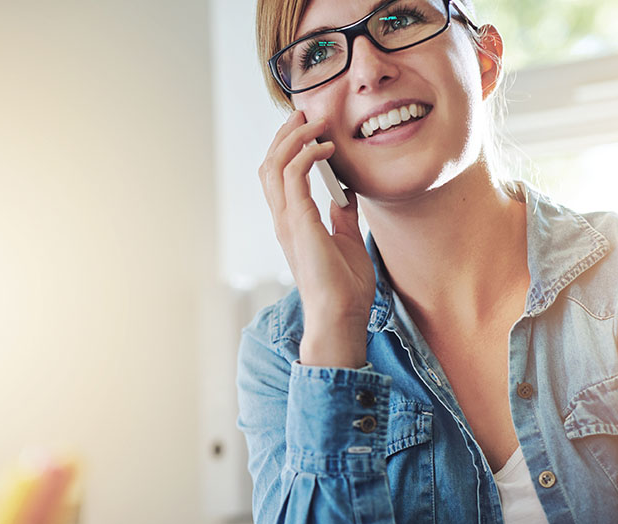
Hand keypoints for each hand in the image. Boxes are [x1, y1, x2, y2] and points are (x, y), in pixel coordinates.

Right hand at [258, 111, 375, 367]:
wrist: (341, 316)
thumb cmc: (344, 288)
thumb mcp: (347, 241)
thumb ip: (342, 217)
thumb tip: (346, 196)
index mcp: (293, 223)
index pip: (279, 175)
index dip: (289, 147)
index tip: (310, 128)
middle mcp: (284, 220)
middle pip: (270, 164)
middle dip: (285, 134)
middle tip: (306, 113)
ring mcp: (288, 222)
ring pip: (275, 165)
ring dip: (294, 138)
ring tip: (316, 122)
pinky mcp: (299, 224)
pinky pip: (294, 177)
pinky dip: (307, 155)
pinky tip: (327, 148)